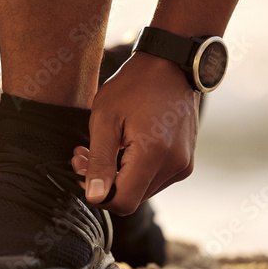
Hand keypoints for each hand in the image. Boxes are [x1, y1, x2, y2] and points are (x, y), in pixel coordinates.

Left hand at [73, 52, 198, 214]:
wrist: (170, 66)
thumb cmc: (133, 86)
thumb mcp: (105, 119)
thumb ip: (99, 161)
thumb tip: (94, 197)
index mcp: (154, 154)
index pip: (123, 202)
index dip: (97, 193)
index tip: (82, 165)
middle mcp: (175, 165)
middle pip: (132, 197)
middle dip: (104, 181)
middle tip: (84, 153)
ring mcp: (183, 165)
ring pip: (142, 190)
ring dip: (118, 176)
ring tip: (104, 146)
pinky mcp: (185, 162)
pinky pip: (154, 179)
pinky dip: (135, 170)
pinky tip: (123, 147)